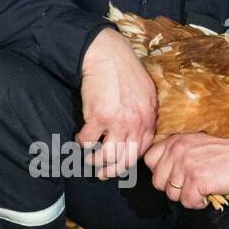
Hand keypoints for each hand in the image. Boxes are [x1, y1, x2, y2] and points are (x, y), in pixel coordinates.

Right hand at [77, 28, 157, 177]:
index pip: (141, 151)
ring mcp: (117, 122)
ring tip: (89, 159)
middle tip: (102, 174)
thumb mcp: (147, 94)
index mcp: (148, 119)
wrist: (108, 55)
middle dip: (112, 171)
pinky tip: (79, 138)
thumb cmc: (126, 71)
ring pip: (106, 157)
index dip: (128, 162)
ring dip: (95, 161)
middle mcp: (136, 124)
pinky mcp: (98, 117)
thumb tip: (138, 132)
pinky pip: (87, 141)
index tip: (119, 166)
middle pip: (125, 160)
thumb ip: (145, 115)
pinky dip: (81, 143)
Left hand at [145, 133, 228, 208]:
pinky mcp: (197, 180)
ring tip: (204, 187)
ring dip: (188, 196)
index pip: (149, 160)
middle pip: (158, 182)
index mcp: (175, 140)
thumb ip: (179, 151)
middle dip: (175, 187)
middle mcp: (177, 151)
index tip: (176, 175)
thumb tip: (166, 171)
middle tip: (193, 184)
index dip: (162, 171)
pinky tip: (210, 193)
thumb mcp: (197, 141)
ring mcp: (186, 165)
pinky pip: (188, 202)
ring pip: (172, 195)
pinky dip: (199, 203)